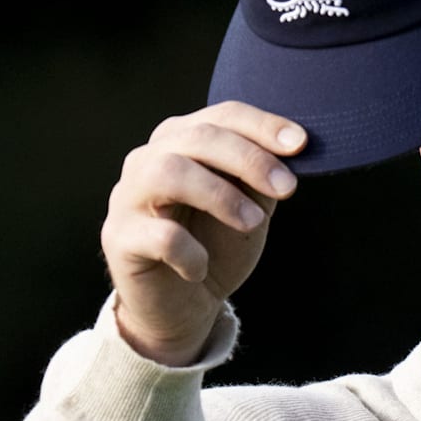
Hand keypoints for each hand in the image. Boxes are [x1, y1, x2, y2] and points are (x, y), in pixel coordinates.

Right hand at [100, 101, 305, 364]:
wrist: (184, 305)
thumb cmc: (217, 244)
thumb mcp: (250, 205)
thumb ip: (262, 177)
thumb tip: (292, 151)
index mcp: (182, 141)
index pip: (222, 116)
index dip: (262, 125)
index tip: (301, 144)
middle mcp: (148, 159)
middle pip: (198, 137)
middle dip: (249, 159)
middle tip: (288, 188)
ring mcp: (128, 197)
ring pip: (168, 172)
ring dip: (220, 195)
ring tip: (254, 222)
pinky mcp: (119, 238)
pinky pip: (159, 236)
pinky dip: (191, 252)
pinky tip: (201, 270)